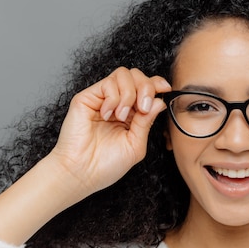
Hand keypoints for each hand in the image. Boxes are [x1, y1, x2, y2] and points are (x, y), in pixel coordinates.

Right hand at [49, 67, 169, 199]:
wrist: (82, 173)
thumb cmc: (106, 165)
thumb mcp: (135, 144)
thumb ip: (147, 122)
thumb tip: (159, 101)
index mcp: (132, 114)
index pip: (146, 87)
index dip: (156, 83)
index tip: (166, 89)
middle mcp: (118, 103)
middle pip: (136, 75)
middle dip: (146, 87)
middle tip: (143, 108)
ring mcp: (102, 99)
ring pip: (123, 74)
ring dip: (129, 94)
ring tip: (122, 117)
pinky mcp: (87, 98)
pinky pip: (107, 83)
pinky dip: (113, 98)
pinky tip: (107, 115)